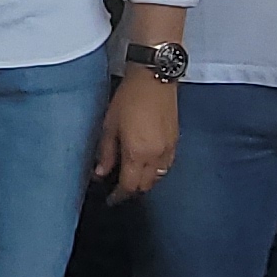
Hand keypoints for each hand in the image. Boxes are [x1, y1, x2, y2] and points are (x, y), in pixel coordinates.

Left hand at [94, 72, 180, 197]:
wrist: (155, 78)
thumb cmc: (129, 99)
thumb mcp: (110, 125)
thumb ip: (106, 153)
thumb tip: (100, 173)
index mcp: (138, 154)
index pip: (130, 186)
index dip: (119, 196)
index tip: (111, 199)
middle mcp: (156, 156)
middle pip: (145, 186)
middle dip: (132, 190)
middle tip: (119, 187)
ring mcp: (169, 149)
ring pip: (158, 177)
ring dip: (145, 181)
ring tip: (132, 175)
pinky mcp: (176, 141)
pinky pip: (167, 165)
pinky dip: (156, 170)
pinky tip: (146, 163)